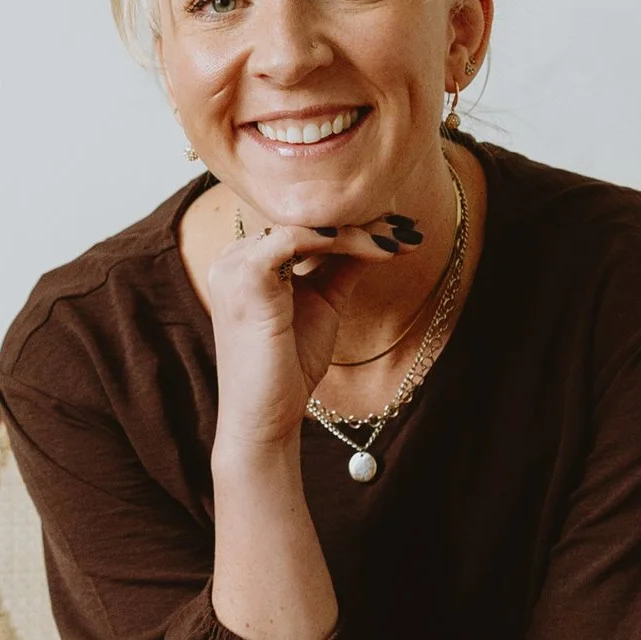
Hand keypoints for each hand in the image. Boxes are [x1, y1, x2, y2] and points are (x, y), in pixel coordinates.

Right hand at [202, 212, 404, 455]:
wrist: (266, 418)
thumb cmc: (289, 367)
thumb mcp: (323, 303)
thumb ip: (342, 266)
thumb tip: (380, 235)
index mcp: (245, 260)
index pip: (301, 226)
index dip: (351, 223)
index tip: (400, 229)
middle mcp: (232, 257)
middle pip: (302, 221)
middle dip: (360, 220)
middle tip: (408, 226)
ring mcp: (233, 266)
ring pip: (302, 225)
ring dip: (355, 230)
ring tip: (398, 239)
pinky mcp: (245, 279)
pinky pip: (295, 240)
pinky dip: (338, 240)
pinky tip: (375, 249)